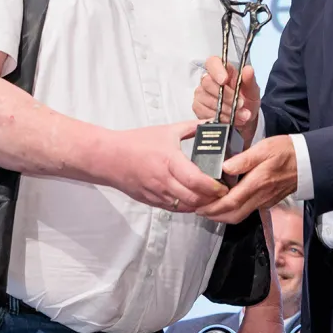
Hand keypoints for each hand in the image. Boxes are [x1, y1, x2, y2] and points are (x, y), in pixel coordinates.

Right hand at [102, 120, 227, 212]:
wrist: (109, 157)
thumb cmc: (136, 142)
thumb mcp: (166, 131)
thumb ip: (191, 127)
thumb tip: (210, 123)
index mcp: (169, 161)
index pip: (195, 180)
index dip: (212, 187)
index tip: (224, 186)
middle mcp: (164, 180)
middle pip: (193, 198)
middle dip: (211, 199)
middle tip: (223, 194)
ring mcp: (157, 193)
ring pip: (185, 207)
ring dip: (200, 205)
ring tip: (211, 198)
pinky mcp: (151, 201)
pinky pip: (174, 208)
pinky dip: (187, 207)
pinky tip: (194, 200)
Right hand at [194, 56, 260, 144]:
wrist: (245, 118)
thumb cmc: (247, 99)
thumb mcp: (253, 90)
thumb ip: (250, 80)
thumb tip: (248, 69)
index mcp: (222, 69)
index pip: (212, 62)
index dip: (216, 70)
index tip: (225, 80)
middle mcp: (208, 79)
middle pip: (208, 83)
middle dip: (226, 96)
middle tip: (241, 105)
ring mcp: (201, 93)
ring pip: (207, 100)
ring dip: (227, 110)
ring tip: (241, 115)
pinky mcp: (198, 107)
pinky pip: (205, 113)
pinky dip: (221, 118)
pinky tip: (231, 120)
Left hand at [197, 135, 296, 223]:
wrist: (308, 161)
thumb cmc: (286, 151)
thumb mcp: (264, 148)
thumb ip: (244, 158)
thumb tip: (225, 168)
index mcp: (257, 182)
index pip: (231, 202)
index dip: (213, 208)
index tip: (199, 207)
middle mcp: (260, 196)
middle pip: (233, 215)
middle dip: (214, 216)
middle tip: (198, 210)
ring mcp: (265, 201)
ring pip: (240, 215)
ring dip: (222, 215)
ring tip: (208, 208)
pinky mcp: (268, 201)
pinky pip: (247, 211)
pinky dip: (233, 211)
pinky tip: (225, 203)